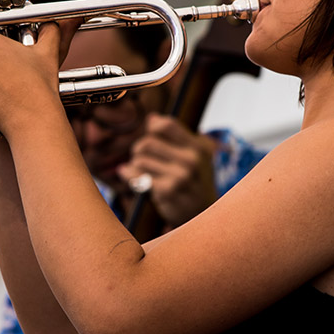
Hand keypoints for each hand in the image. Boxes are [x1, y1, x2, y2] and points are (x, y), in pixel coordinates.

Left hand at [117, 113, 217, 227]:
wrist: (203, 215)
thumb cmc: (194, 181)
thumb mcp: (193, 155)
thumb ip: (173, 136)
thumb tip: (151, 118)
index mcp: (198, 147)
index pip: (166, 125)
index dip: (152, 127)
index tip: (151, 135)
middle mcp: (191, 160)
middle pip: (148, 142)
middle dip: (139, 149)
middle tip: (141, 157)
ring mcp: (180, 176)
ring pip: (140, 159)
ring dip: (136, 165)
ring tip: (144, 172)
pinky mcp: (167, 192)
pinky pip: (137, 177)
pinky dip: (131, 176)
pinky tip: (135, 179)